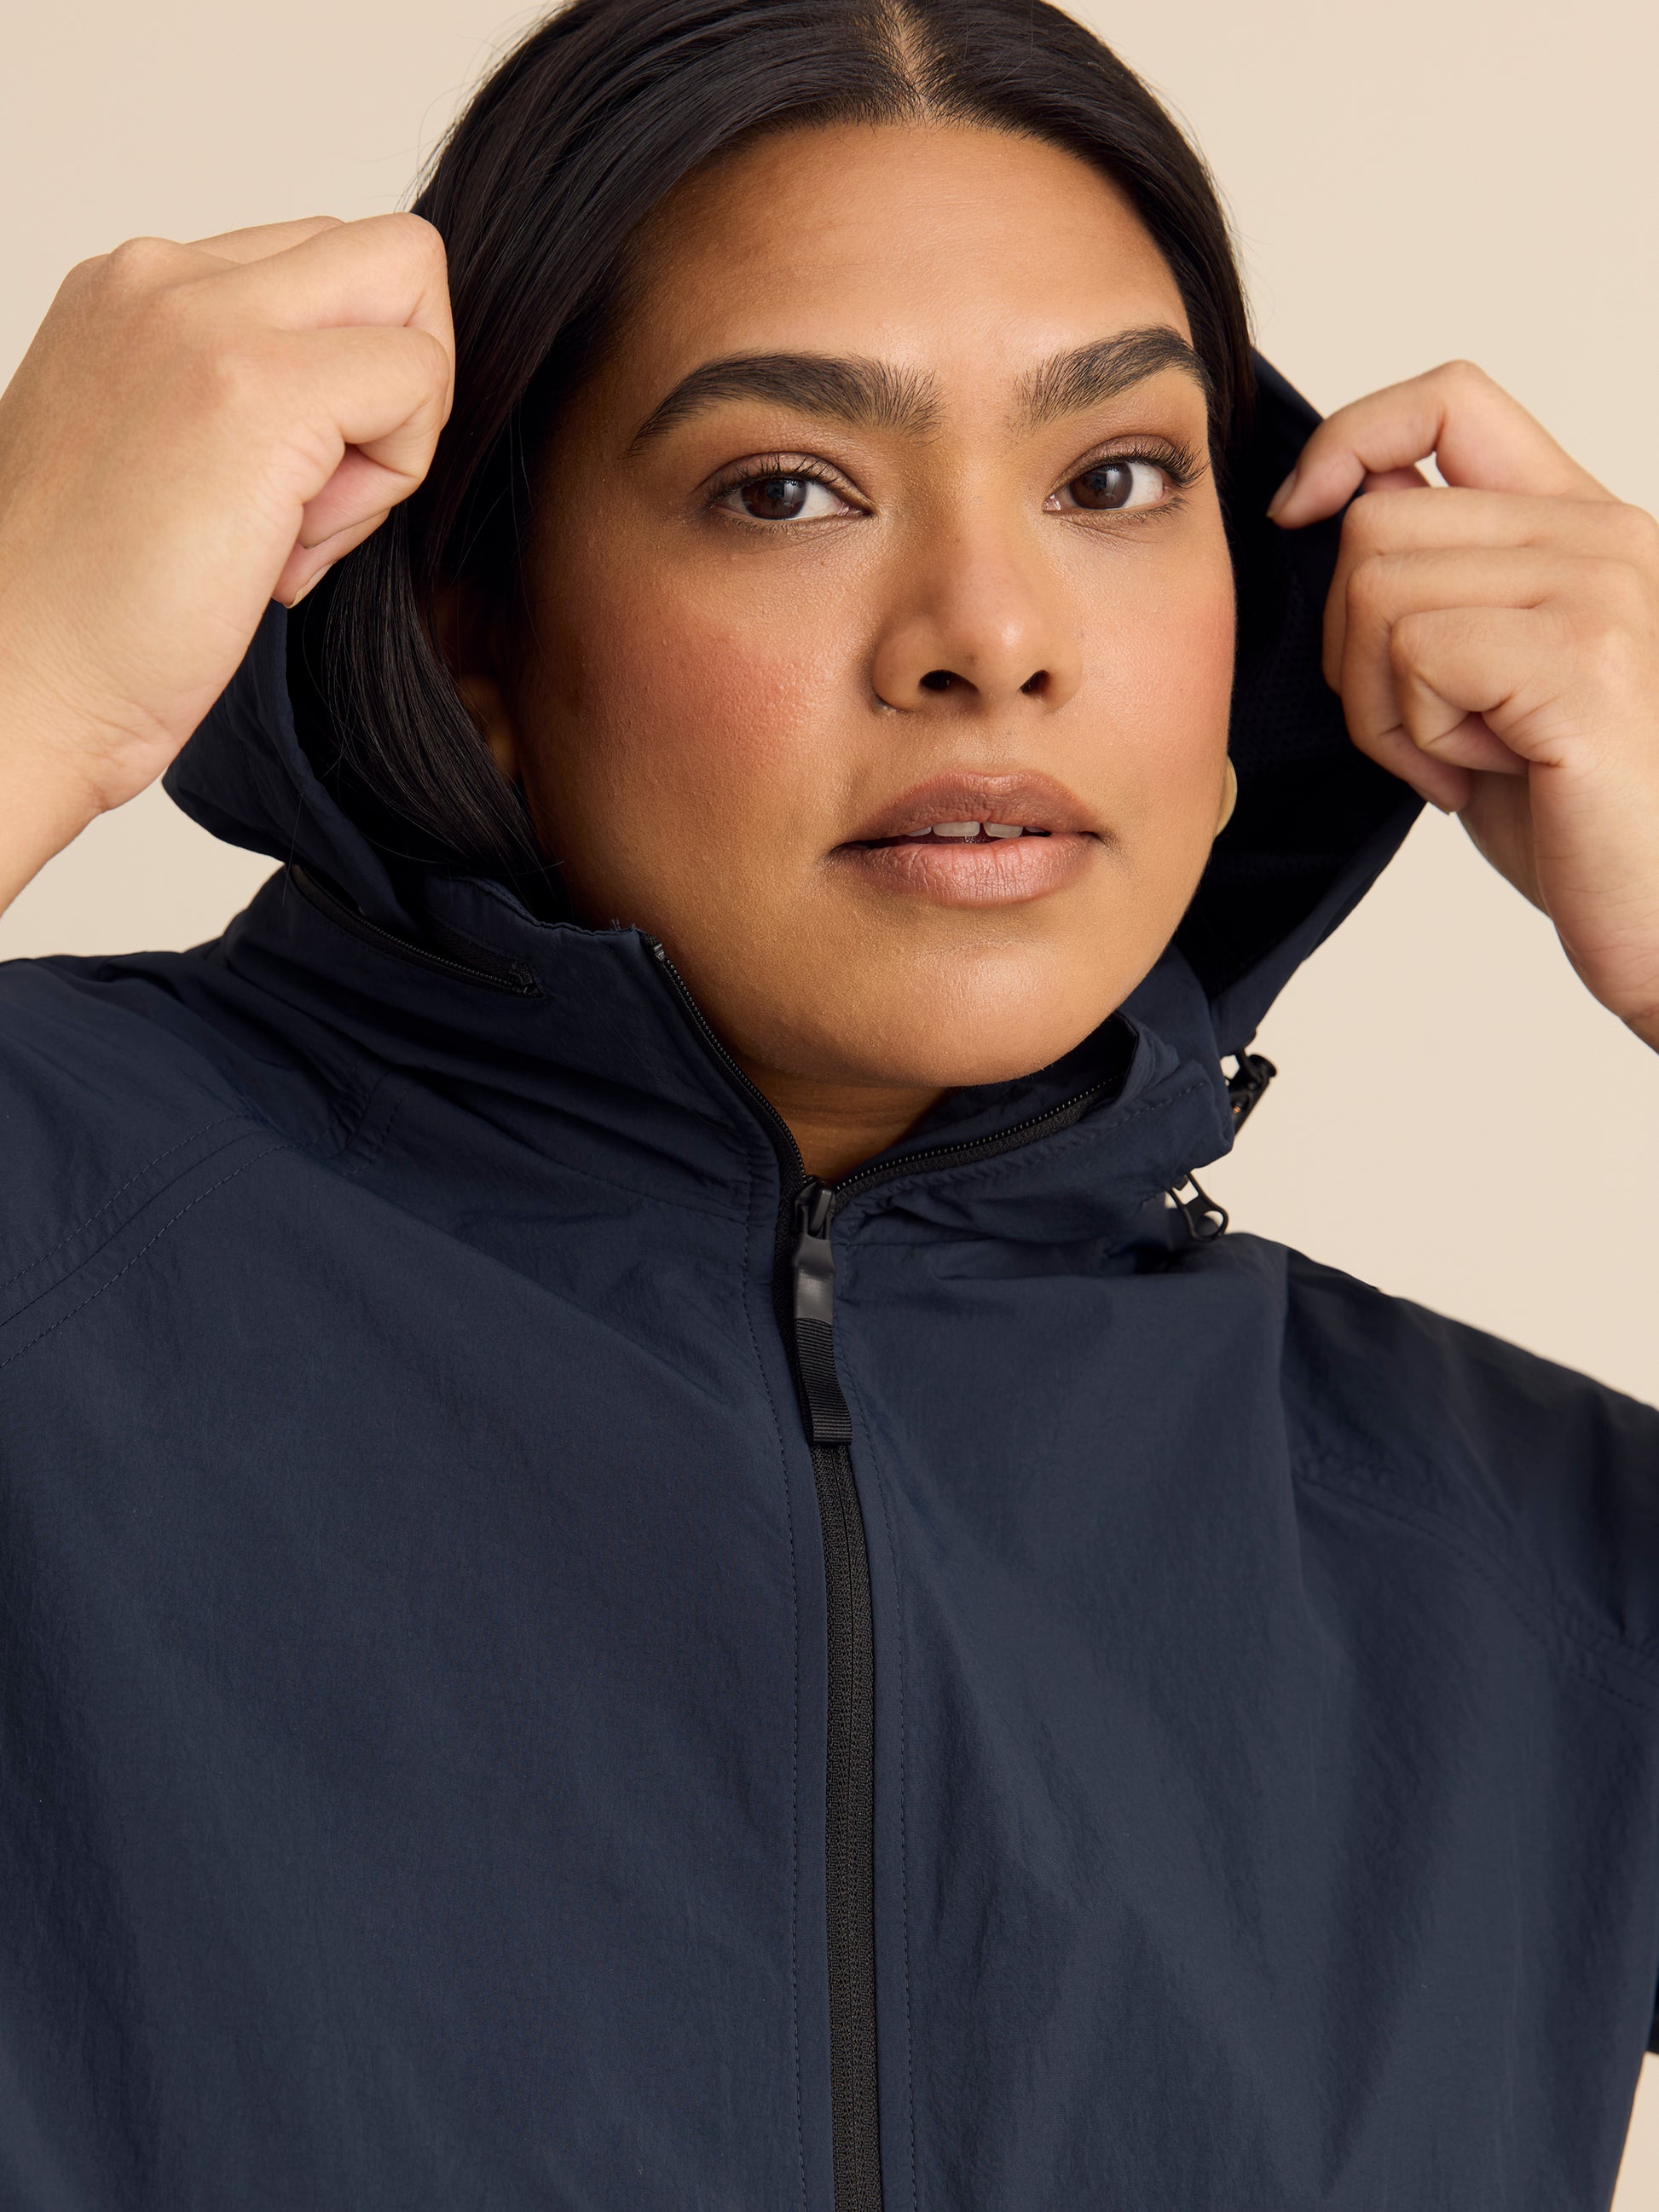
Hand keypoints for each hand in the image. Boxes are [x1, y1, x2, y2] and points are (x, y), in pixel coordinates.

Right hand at [0, 214, 452, 907]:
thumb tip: (358, 404)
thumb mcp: (160, 455)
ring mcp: (207, 318)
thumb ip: (239, 395)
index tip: (278, 482)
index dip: (343, 379)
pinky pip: (418, 381)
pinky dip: (390, 480)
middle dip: (389, 384)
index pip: (320, 267)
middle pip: (382, 256)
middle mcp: (162, 278)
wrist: (23, 680)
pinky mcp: (262, 387)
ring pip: (411, 294)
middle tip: (312, 500)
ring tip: (289, 527)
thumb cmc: (92, 610)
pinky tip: (292, 549)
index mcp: (133, 292)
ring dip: (391, 429)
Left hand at [1268, 360, 1658, 1052]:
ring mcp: (1599, 588)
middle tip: (1424, 730)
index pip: (1448, 400)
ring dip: (1382, 704)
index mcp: (1579, 526)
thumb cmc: (1577, 819)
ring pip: (1375, 589)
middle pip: (1373, 523)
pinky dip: (1413, 737)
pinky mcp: (1582, 657)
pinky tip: (1479, 776)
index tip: (1299, 511)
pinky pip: (1412, 655)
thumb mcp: (1485, 685)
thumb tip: (1326, 513)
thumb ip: (1433, 592)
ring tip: (1461, 757)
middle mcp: (1600, 535)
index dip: (1350, 439)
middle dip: (1352, 648)